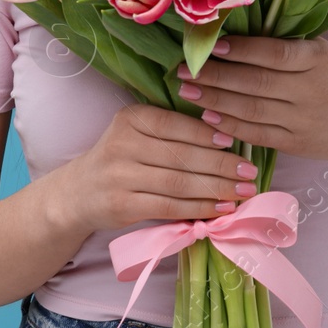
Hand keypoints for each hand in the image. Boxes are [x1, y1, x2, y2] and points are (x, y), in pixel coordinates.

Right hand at [60, 103, 260, 234]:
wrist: (77, 194)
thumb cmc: (119, 159)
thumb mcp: (136, 133)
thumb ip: (171, 132)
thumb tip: (225, 137)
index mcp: (130, 118)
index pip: (175, 124)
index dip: (207, 134)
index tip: (235, 141)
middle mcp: (123, 144)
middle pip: (181, 156)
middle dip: (221, 165)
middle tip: (249, 172)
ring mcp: (120, 176)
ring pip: (179, 183)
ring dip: (216, 189)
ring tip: (242, 192)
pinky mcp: (122, 206)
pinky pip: (170, 207)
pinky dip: (199, 209)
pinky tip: (220, 209)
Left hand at [175, 35, 327, 162]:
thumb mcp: (327, 53)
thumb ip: (290, 48)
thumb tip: (238, 37)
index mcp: (319, 59)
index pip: (272, 53)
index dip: (239, 50)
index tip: (211, 46)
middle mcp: (311, 90)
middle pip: (254, 82)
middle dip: (214, 76)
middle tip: (182, 69)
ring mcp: (304, 120)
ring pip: (251, 110)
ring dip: (215, 100)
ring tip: (188, 90)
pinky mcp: (298, 145)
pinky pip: (258, 135)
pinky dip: (231, 127)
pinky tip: (209, 117)